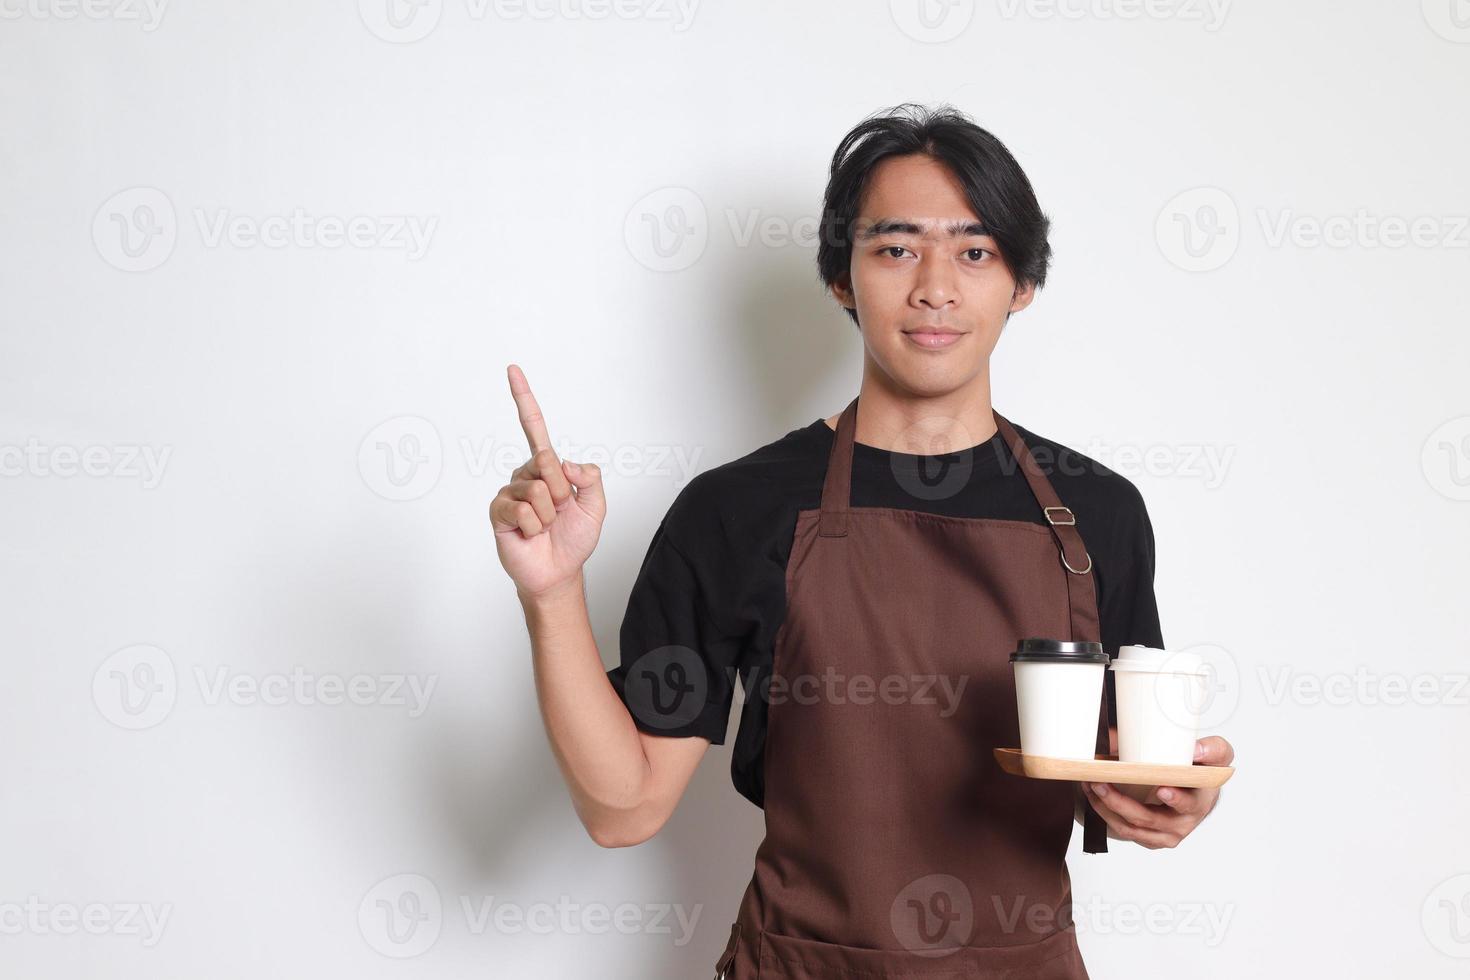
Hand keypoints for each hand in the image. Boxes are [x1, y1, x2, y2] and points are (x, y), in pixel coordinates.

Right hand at [489, 364, 605, 598]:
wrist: (558, 572)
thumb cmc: (574, 539)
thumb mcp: (596, 507)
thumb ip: (590, 479)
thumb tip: (565, 462)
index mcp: (548, 468)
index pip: (533, 427)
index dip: (524, 398)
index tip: (513, 369)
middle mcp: (525, 475)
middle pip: (547, 464)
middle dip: (561, 493)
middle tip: (559, 513)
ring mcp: (510, 493)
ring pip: (536, 491)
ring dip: (549, 515)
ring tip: (545, 527)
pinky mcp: (498, 512)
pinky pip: (522, 510)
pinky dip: (534, 527)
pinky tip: (531, 535)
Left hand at [1080, 736, 1233, 848]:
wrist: (1196, 789)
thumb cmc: (1201, 770)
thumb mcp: (1216, 756)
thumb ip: (1212, 749)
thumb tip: (1196, 750)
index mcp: (1199, 802)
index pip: (1188, 804)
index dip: (1175, 799)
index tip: (1161, 789)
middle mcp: (1183, 823)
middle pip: (1148, 819)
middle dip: (1120, 802)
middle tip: (1099, 782)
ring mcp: (1165, 835)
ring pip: (1131, 827)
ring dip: (1106, 807)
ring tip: (1090, 785)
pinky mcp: (1151, 838)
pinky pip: (1124, 830)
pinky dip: (1106, 814)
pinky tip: (1093, 795)